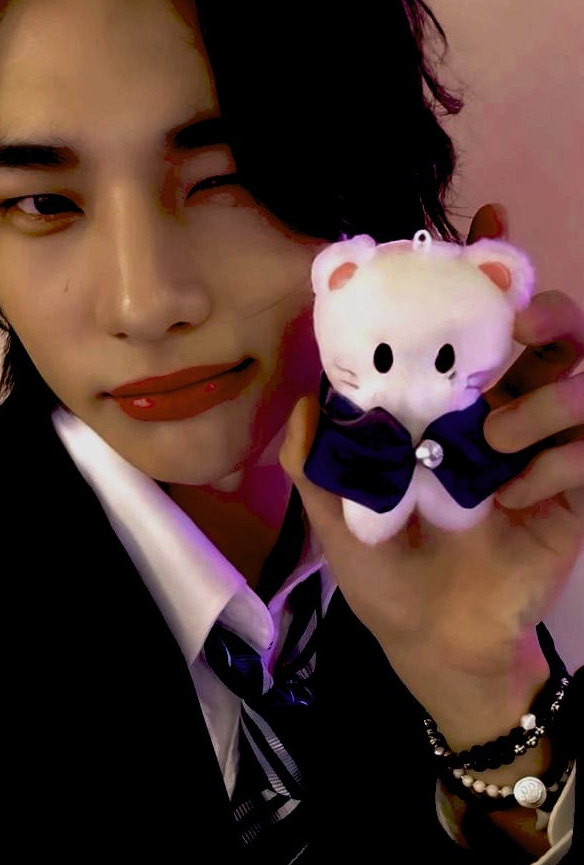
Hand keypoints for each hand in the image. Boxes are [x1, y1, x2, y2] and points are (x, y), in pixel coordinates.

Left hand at [279, 204, 583, 740]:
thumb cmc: (384, 576)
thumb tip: (308, 398)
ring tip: (494, 442)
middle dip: (543, 311)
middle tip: (521, 321)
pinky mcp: (575, 491)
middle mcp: (499, 413)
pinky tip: (516, 498)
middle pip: (547, 334)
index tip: (491, 221)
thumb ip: (317, 462)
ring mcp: (541, 450)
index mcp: (443, 406)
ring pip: (578, 382)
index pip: (468, 325)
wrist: (437, 642)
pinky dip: (554, 467)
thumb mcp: (336, 520)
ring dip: (543, 400)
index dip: (485, 269)